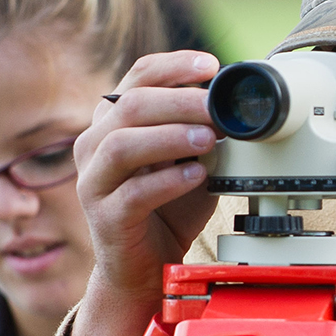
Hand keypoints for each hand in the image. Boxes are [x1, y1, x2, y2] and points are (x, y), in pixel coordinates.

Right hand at [65, 51, 219, 335]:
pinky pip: (132, 194)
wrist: (146, 270)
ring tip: (208, 138)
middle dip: (178, 101)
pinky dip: (167, 181)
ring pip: (121, 145)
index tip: (210, 65)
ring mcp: (93, 182)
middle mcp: (94, 146)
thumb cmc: (167, 210)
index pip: (137, 77)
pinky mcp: (103, 218)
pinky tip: (196, 175)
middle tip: (216, 107)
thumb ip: (205, 132)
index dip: (173, 66)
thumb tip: (242, 107)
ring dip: (169, 136)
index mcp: (113, 122)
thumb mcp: (191, 160)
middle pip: (129, 106)